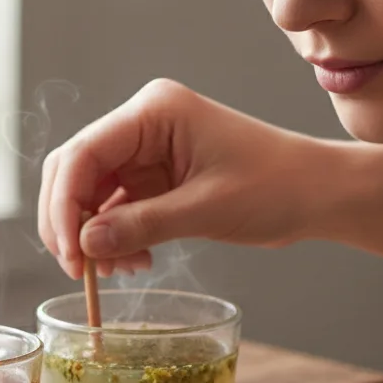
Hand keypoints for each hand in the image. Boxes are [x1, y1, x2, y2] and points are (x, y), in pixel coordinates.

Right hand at [38, 79, 319, 279]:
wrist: (317, 194)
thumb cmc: (276, 186)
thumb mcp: (205, 209)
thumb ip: (140, 225)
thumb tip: (85, 245)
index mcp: (153, 112)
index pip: (82, 154)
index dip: (64, 206)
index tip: (71, 254)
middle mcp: (141, 124)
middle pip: (74, 172)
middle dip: (69, 223)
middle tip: (78, 269)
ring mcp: (143, 151)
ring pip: (87, 195)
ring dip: (92, 236)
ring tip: (116, 270)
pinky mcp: (150, 177)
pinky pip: (112, 209)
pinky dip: (113, 239)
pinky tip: (132, 262)